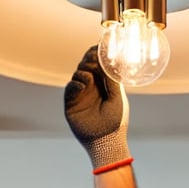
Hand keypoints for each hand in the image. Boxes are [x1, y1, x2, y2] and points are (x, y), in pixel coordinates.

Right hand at [64, 45, 129, 167]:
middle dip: (89, 59)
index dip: (98, 54)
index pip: (98, 64)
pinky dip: (75, 83)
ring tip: (90, 77)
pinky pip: (70, 87)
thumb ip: (113, 81)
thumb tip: (110, 62)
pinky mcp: (71, 103)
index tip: (100, 46)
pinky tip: (83, 85)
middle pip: (86, 65)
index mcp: (104, 84)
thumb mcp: (118, 98)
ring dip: (83, 71)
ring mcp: (81, 94)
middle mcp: (92, 87)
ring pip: (78, 73)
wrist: (105, 142)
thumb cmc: (116, 122)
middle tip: (93, 57)